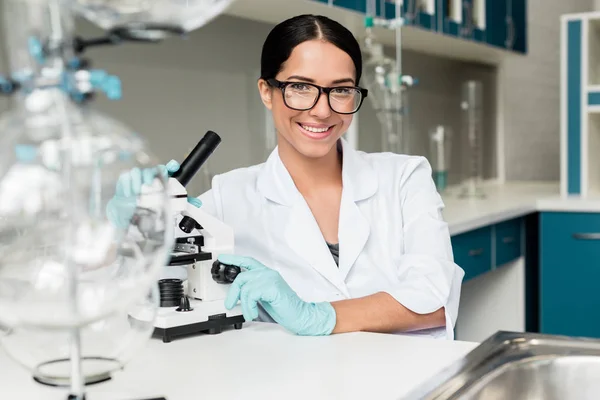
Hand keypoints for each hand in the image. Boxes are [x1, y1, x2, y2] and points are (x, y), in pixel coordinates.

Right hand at [106, 160, 201, 227]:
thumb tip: (197, 203)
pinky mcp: (125, 181)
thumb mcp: (165, 204)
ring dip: (139, 181)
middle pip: (152, 170)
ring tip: (139, 190)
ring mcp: (137, 178)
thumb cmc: (147, 204)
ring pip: (138, 172)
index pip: (168, 169)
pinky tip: (129, 193)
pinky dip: (127, 185)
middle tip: (151, 183)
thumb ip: (182, 202)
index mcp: (161, 179)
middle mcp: (150, 176)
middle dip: (152, 175)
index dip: (171, 166)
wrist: (128, 209)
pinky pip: (126, 177)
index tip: (174, 166)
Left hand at [220, 254, 336, 335]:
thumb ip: (253, 291)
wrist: (300, 315)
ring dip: (244, 305)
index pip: (248, 261)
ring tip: (249, 313)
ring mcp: (271, 279)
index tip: (222, 258)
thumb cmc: (284, 308)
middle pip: (241, 277)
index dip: (234, 259)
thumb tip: (236, 294)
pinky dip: (249, 306)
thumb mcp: (264, 297)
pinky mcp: (272, 286)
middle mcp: (268, 273)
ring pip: (245, 287)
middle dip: (232, 293)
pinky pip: (251, 294)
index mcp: (266, 274)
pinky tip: (253, 313)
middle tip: (229, 304)